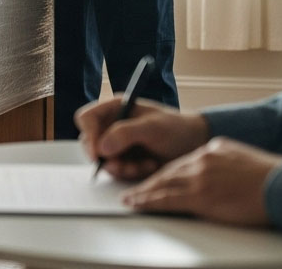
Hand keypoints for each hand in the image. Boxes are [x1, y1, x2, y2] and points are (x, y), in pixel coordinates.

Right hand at [75, 97, 209, 180]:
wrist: (194, 146)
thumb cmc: (177, 129)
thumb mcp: (153, 127)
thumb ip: (126, 133)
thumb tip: (101, 146)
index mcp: (115, 108)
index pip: (86, 118)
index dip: (89, 135)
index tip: (98, 153)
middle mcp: (112, 125)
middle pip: (90, 143)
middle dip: (108, 158)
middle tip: (125, 165)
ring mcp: (117, 144)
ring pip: (103, 161)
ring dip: (123, 167)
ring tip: (145, 164)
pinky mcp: (124, 160)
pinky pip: (116, 172)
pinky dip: (131, 173)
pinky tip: (148, 167)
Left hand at [122, 137, 281, 226]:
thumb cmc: (273, 180)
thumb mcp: (243, 162)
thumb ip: (225, 166)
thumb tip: (217, 177)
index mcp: (214, 149)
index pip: (183, 162)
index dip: (167, 173)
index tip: (156, 178)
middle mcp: (202, 158)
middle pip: (168, 171)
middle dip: (149, 181)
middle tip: (134, 189)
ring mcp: (200, 176)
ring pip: (162, 184)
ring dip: (143, 192)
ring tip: (130, 199)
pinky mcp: (200, 195)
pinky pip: (166, 199)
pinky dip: (148, 201)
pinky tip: (138, 204)